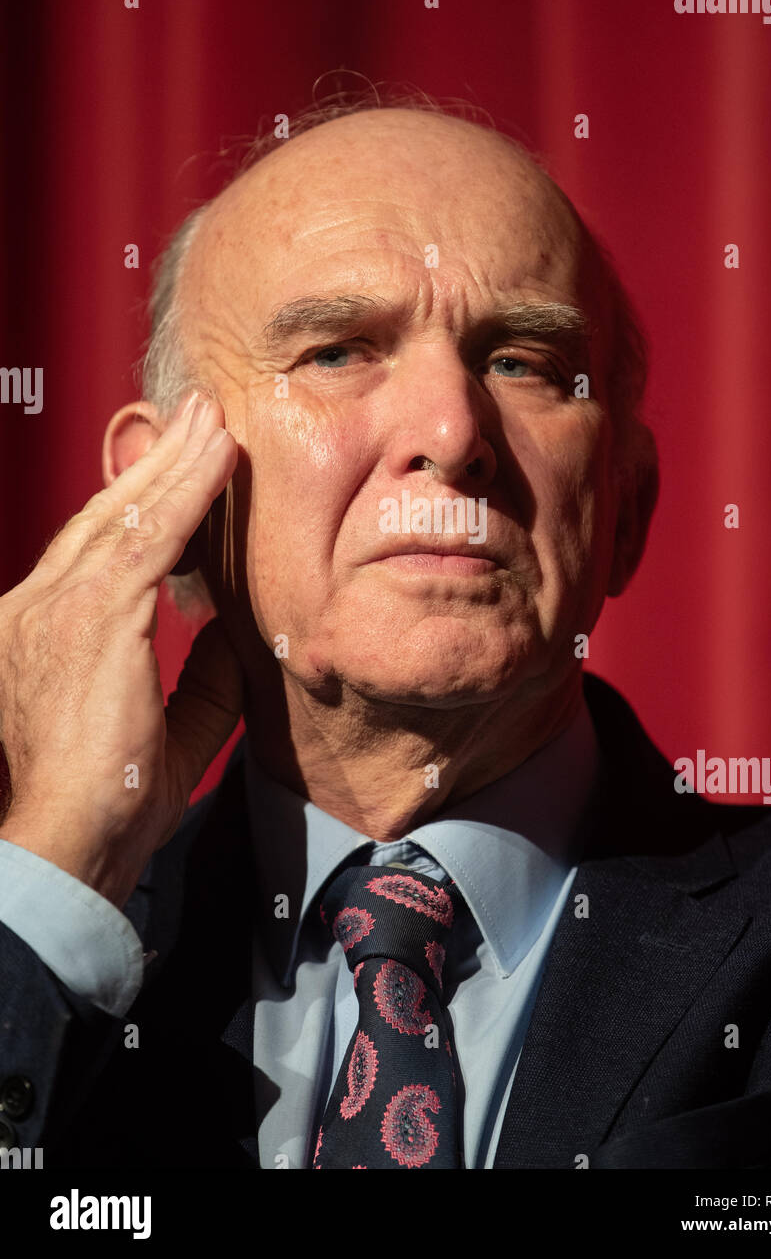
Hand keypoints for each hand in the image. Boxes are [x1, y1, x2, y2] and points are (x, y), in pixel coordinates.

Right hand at [0, 391, 242, 907]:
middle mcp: (38, 608)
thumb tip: (237, 640)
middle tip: (196, 418)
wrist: (61, 847)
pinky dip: (187, 491)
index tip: (182, 474)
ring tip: (213, 420)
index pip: (99, 554)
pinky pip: (150, 535)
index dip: (142, 507)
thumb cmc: (101, 809)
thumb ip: (199, 682)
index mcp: (42, 635)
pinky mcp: (92, 615)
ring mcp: (57, 607)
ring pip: (128, 513)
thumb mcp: (165, 735)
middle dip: (158, 465)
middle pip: (106, 517)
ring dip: (178, 463)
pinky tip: (217, 457)